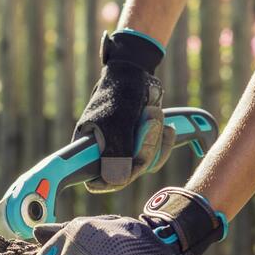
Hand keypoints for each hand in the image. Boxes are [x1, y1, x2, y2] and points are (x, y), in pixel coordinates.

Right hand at [75, 29, 166, 192]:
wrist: (137, 72)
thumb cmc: (121, 92)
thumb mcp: (117, 121)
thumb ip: (116, 152)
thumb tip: (116, 182)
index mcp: (89, 148)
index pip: (93, 180)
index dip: (106, 182)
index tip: (120, 174)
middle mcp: (105, 153)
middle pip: (127, 175)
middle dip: (143, 148)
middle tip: (148, 121)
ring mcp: (124, 150)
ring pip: (144, 166)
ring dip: (155, 139)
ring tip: (153, 112)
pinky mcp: (140, 145)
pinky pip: (156, 157)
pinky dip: (163, 140)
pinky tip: (164, 124)